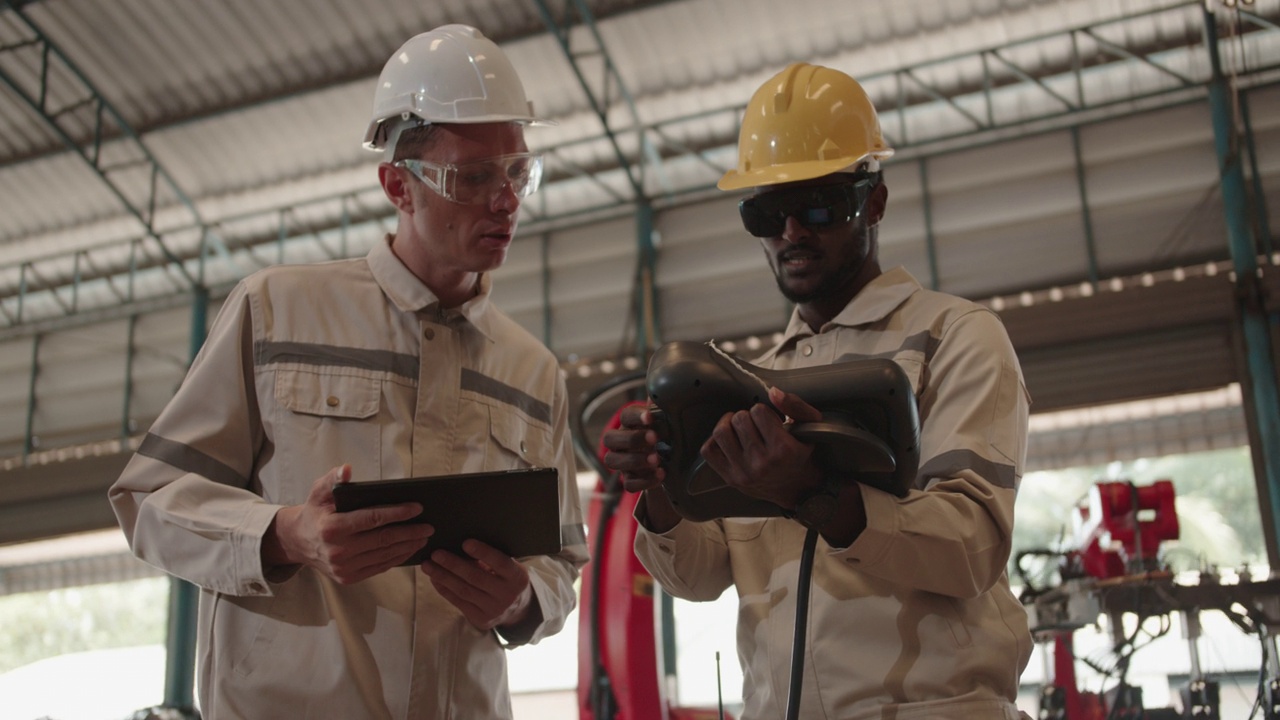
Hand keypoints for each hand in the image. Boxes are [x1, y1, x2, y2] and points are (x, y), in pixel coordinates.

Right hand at [264, 464, 433, 584]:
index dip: (397, 513)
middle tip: (429, 526)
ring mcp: (344, 567)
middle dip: (410, 532)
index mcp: (332, 527)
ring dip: (407, 546)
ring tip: (424, 536)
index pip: (372, 519)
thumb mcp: (318, 492)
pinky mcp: (349, 578)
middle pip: (383, 540)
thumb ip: (332, 479)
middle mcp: (338, 550)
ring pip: (384, 555)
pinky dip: (397, 558)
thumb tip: (347, 469)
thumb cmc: (315, 512)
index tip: (417, 508)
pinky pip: (379, 567)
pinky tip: (409, 549)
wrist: (299, 542)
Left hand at [421, 540, 533, 631]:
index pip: (500, 563)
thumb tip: (462, 543)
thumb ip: (493, 558)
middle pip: (476, 578)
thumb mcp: (509, 567)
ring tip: (428, 565)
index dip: (483, 553)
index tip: (465, 542)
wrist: (516, 608)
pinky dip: (444, 589)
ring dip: (443, 577)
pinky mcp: (481, 618)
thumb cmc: (507, 577)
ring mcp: (493, 609)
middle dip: (454, 564)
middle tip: (436, 553)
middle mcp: (507, 595)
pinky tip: (434, 578)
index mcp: (517, 577)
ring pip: (464, 591)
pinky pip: (458, 602)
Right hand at [600, 403, 665, 492]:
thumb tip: (663, 392)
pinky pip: (629, 484)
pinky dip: (645, 481)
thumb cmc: (665, 436)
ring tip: (657, 460)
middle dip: (632, 438)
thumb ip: (662, 410)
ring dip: (634, 460)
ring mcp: (621, 463)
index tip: (650, 417)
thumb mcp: (666, 422)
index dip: (636, 416)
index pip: (625, 416)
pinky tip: (661, 475)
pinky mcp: (629, 480)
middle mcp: (618, 443)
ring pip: (612, 461)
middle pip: (609, 438)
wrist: (669, 462)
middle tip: (655, 439)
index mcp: (628, 424)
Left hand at [701, 386, 825, 507]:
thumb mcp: (810, 426)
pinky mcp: (730, 478)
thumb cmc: (800, 454)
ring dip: (729, 425)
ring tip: (740, 429)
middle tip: (755, 426)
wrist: (796, 487)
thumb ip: (795, 405)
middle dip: (748, 417)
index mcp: (783, 449)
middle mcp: (762, 463)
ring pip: (721, 432)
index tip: (770, 421)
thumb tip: (773, 392)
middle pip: (739, 419)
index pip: (758, 411)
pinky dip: (715, 440)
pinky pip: (708, 450)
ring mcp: (744, 472)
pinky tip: (729, 441)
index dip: (763, 412)